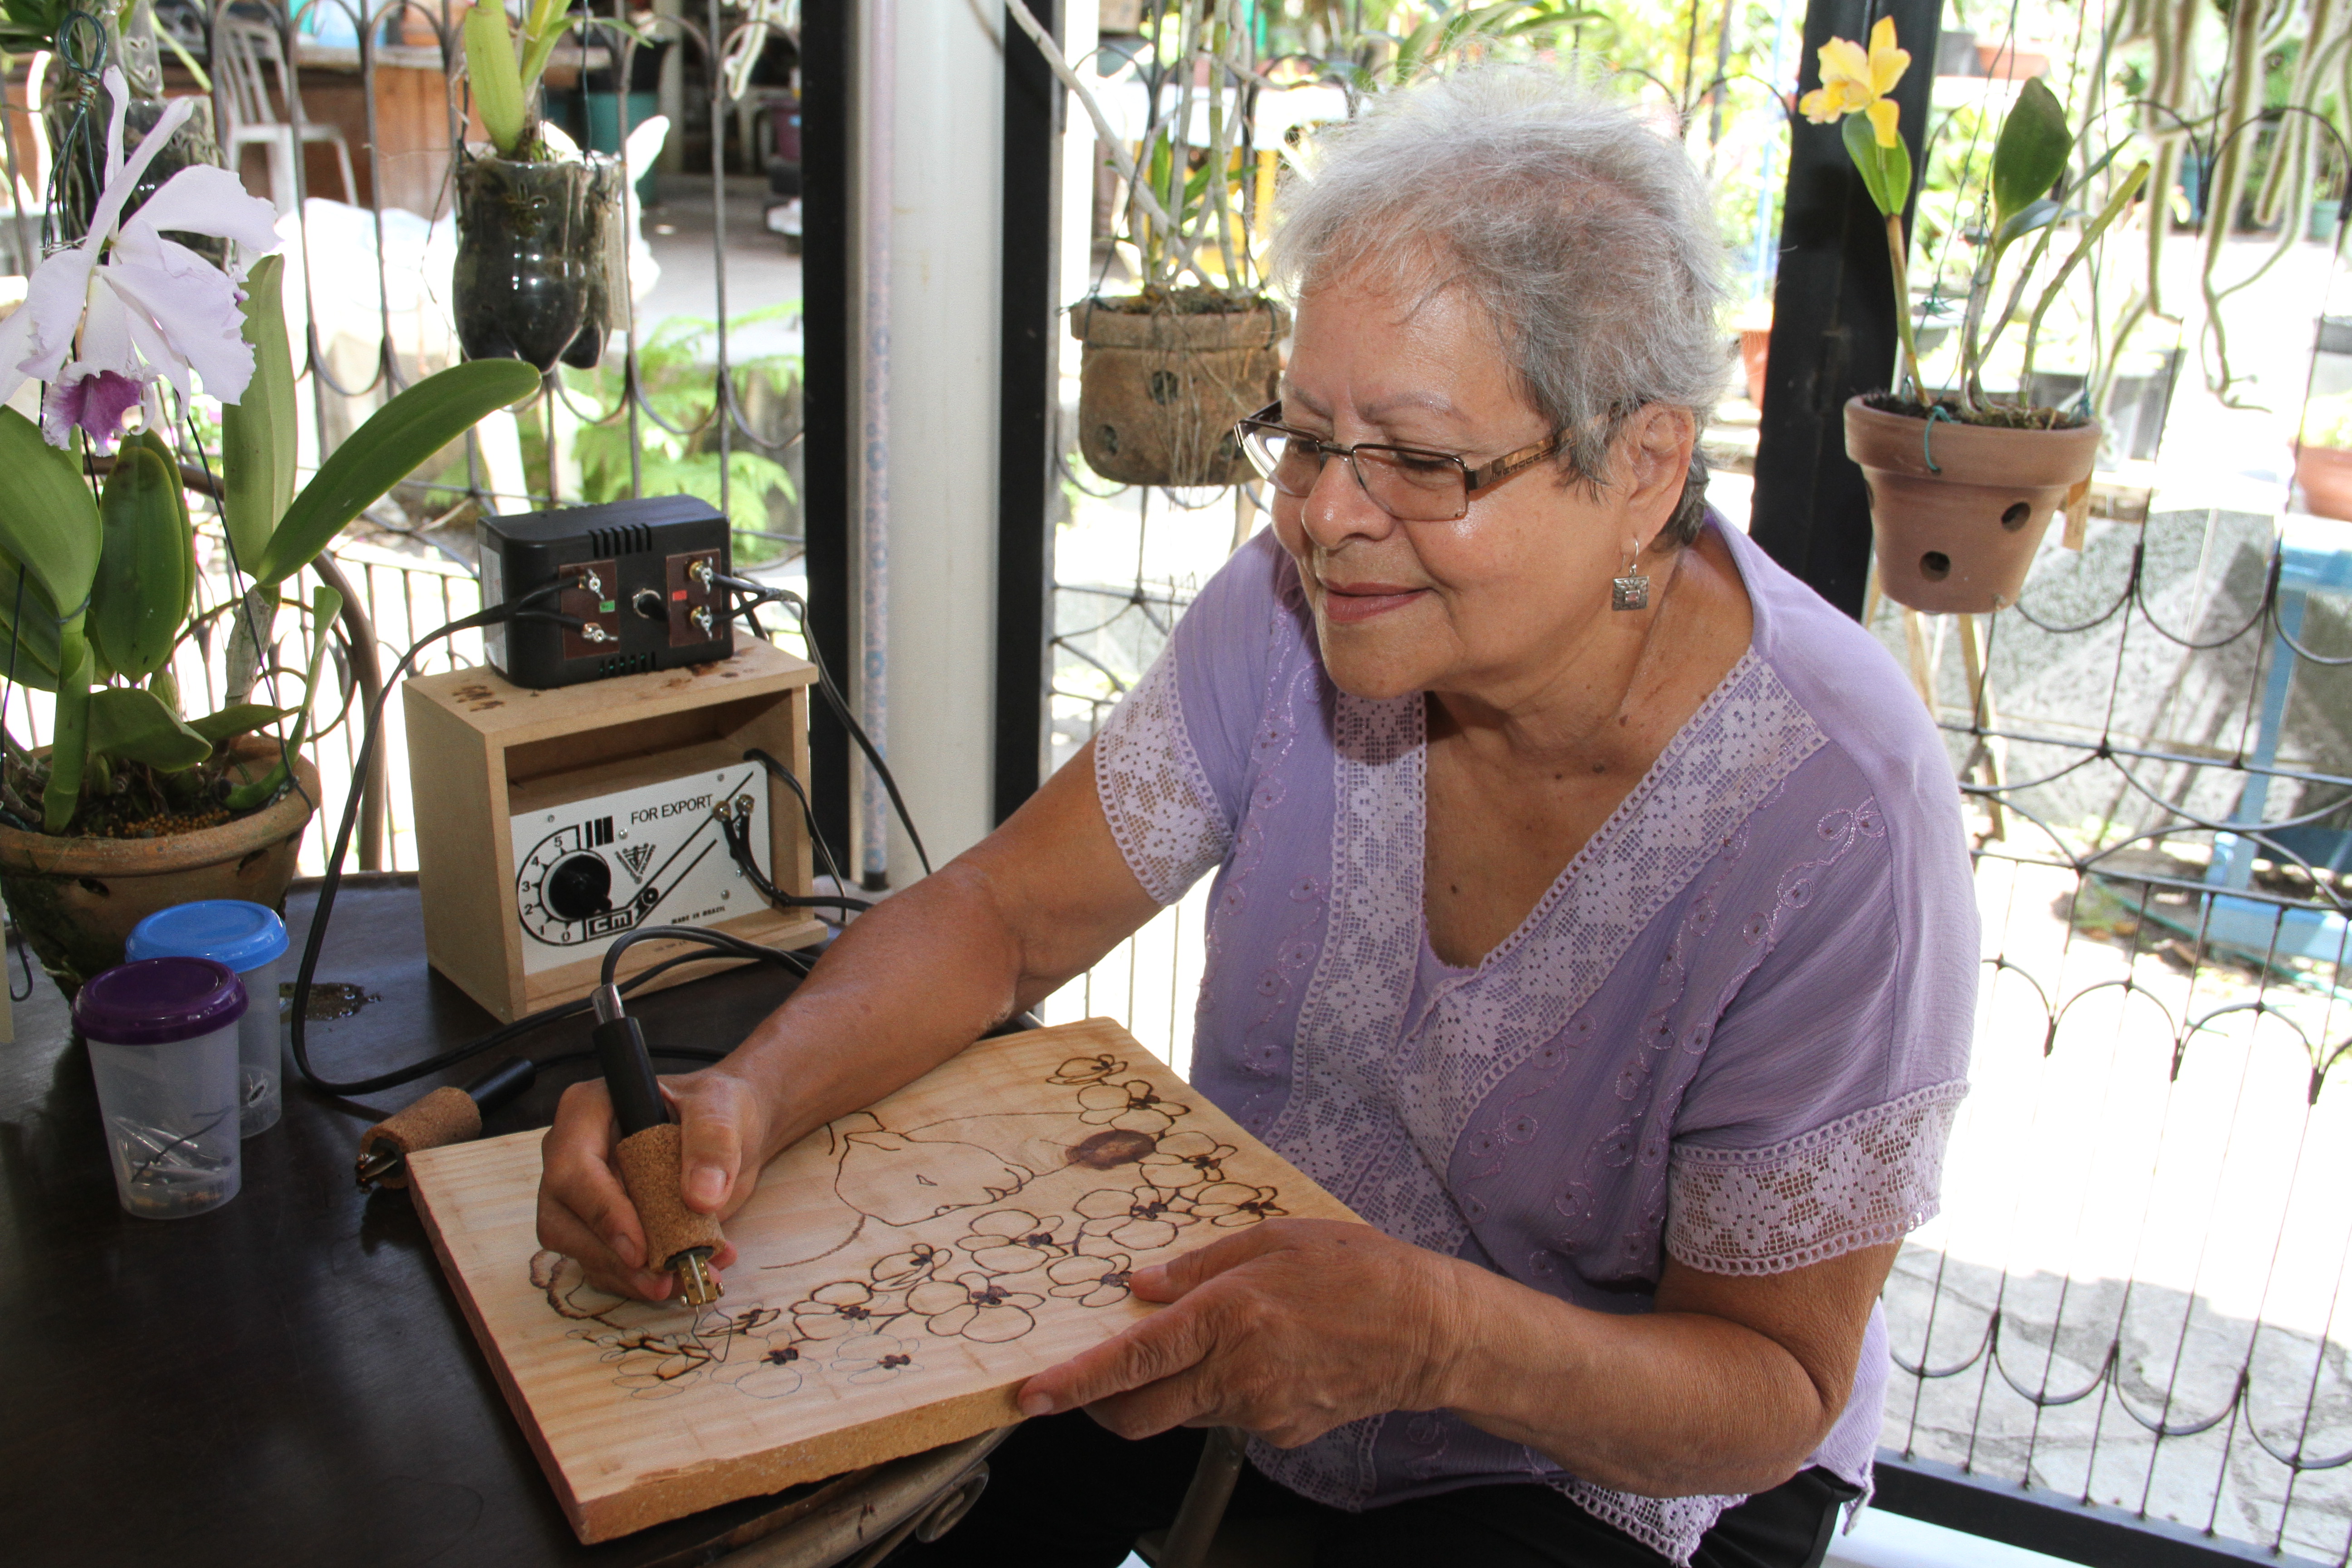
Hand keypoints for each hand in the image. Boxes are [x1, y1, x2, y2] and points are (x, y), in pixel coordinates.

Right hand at [535, 1066, 773, 1301]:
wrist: (732, 1131)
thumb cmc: (717, 1106)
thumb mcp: (721, 1107)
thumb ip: (712, 1140)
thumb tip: (701, 1197)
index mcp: (586, 1110)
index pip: (572, 1169)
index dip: (601, 1213)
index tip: (639, 1251)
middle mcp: (572, 1154)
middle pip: (562, 1219)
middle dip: (611, 1258)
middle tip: (662, 1282)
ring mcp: (583, 1195)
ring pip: (581, 1249)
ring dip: (628, 1277)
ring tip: (682, 1281)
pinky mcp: (603, 1227)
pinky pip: (605, 1264)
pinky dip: (640, 1280)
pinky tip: (682, 1277)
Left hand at [1016, 1219, 1472, 1447]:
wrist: (1430, 1330)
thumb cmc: (1357, 1268)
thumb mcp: (1274, 1239)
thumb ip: (1199, 1265)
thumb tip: (1138, 1287)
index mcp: (1227, 1317)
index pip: (1130, 1362)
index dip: (1073, 1384)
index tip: (1029, 1397)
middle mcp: (1235, 1374)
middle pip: (1138, 1414)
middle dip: (1099, 1406)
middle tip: (1089, 1380)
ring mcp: (1259, 1413)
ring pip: (1183, 1414)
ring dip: (1169, 1389)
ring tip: (1210, 1342)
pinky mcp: (1281, 1434)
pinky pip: (1228, 1419)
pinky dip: (1222, 1393)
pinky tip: (1264, 1358)